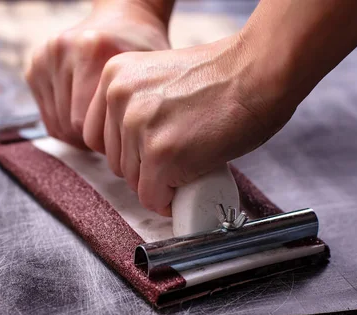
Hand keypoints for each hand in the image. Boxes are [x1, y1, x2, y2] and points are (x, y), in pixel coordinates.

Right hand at [25, 1, 170, 148]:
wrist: (123, 19)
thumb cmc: (142, 52)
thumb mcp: (153, 76)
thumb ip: (143, 112)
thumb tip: (138, 164)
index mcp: (93, 50)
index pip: (86, 124)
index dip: (106, 141)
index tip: (123, 140)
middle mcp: (64, 50)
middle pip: (69, 125)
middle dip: (91, 140)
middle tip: (113, 137)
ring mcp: (46, 57)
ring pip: (57, 124)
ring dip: (79, 135)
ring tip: (101, 127)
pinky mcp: (35, 66)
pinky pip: (48, 117)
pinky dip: (66, 124)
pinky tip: (86, 116)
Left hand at [83, 35, 293, 215]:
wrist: (259, 72)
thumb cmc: (223, 77)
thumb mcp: (158, 80)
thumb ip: (136, 106)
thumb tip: (129, 149)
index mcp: (114, 76)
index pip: (96, 135)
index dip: (125, 151)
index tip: (148, 152)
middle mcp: (119, 98)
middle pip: (115, 161)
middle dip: (144, 168)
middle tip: (176, 158)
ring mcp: (138, 126)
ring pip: (133, 181)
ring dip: (159, 183)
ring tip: (188, 165)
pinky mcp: (160, 153)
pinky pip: (152, 196)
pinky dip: (168, 200)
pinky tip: (186, 186)